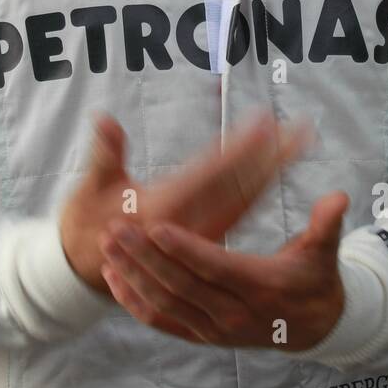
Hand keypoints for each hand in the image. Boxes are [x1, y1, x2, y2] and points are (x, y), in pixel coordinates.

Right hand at [60, 110, 312, 293]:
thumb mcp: (90, 188)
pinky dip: (255, 188)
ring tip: (294, 142)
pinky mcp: (203, 238)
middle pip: (239, 188)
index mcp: (164, 210)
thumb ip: (104, 155)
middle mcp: (190, 225)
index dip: (240, 149)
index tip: (265, 123)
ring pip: (243, 200)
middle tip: (300, 130)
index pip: (212, 174)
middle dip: (270, 158)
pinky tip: (271, 170)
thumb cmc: (87, 222)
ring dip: (269, 171)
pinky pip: (236, 211)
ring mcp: (199, 234)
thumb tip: (104, 120)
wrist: (89, 266)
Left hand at [99, 190, 348, 348]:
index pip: (215, 267)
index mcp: (260, 288)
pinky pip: (162, 323)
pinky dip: (135, 303)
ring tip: (107, 247)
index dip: (185, 248)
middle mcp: (234, 314)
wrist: (316, 329)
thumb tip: (339, 198)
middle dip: (145, 257)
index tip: (156, 225)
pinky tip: (114, 278)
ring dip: (133, 276)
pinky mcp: (203, 337)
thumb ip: (326, 226)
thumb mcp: (325, 253)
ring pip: (165, 305)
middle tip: (116, 228)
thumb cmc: (315, 280)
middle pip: (181, 285)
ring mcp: (215, 330)